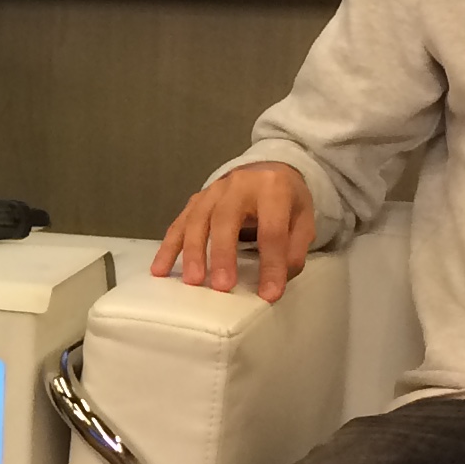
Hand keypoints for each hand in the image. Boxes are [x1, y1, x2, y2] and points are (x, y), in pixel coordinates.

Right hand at [151, 161, 315, 300]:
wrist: (268, 169)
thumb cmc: (287, 200)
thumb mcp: (304, 220)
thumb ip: (294, 249)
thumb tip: (276, 281)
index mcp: (273, 188)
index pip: (271, 229)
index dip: (271, 263)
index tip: (269, 294)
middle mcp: (238, 185)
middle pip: (225, 219)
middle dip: (222, 254)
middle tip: (221, 286)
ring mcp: (213, 191)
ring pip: (197, 220)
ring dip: (192, 252)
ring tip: (192, 281)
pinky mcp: (196, 200)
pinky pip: (179, 223)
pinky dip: (168, 247)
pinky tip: (160, 269)